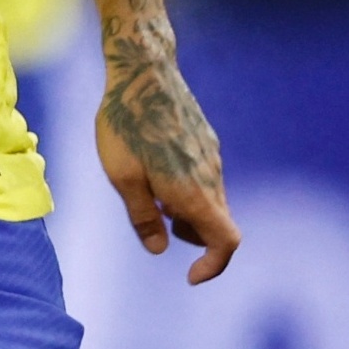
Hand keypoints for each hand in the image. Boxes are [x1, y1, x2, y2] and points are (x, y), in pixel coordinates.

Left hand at [93, 41, 240, 283]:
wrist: (144, 73)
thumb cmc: (125, 125)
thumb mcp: (122, 178)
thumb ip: (143, 217)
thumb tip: (160, 249)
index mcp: (194, 192)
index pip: (226, 242)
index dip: (214, 265)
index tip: (191, 276)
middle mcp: (211, 176)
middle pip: (218, 224)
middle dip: (194, 239)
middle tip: (158, 228)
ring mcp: (212, 156)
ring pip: (211, 201)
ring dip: (189, 214)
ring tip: (153, 199)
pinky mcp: (206, 141)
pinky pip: (205, 179)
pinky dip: (189, 192)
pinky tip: (157, 173)